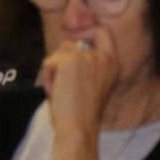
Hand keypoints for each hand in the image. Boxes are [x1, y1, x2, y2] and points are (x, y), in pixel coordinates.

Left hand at [38, 27, 121, 142]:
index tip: (72, 35)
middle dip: (61, 59)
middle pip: (73, 42)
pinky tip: (53, 91)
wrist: (79, 130)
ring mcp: (87, 58)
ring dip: (53, 68)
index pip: (103, 32)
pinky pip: (49, 60)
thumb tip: (68, 40)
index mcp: (113, 64)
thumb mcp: (93, 82)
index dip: (87, 29)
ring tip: (58, 90)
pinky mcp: (69, 62)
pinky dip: (46, 75)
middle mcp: (103, 58)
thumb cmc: (82, 113)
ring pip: (59, 51)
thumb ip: (87, 62)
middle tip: (61, 83)